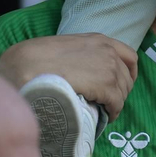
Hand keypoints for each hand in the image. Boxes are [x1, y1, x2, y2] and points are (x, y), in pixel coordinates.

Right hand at [0, 34, 138, 120]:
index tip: (121, 84)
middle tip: (108, 102)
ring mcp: (109, 68)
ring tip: (104, 111)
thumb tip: (84, 72)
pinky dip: (113, 112)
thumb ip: (81, 56)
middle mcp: (108, 51)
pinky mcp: (106, 86)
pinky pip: (117, 104)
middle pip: (128, 77)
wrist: (26, 64)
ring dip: (116, 103)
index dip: (128, 73)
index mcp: (99, 39)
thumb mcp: (66, 48)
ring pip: (123, 92)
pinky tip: (104, 117)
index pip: (129, 56)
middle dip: (121, 90)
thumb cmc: (36, 57)